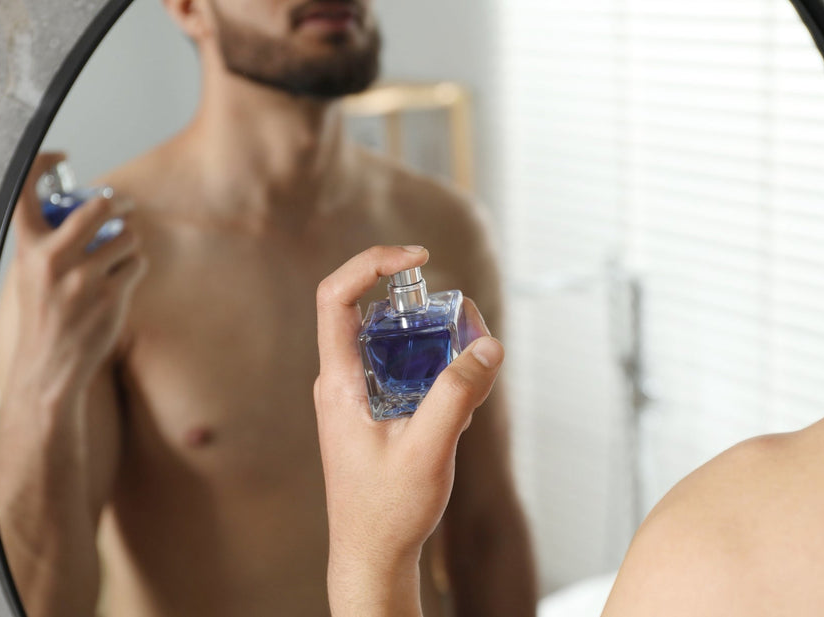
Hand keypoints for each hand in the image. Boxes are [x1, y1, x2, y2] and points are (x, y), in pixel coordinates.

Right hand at [2, 152, 146, 409]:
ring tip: (115, 261)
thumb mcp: (31, 274)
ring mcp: (83, 277)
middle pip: (99, 206)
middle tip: (123, 207)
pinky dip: (134, 269)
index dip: (43, 163)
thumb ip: (50, 242)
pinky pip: (137, 263)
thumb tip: (89, 209)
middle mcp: (53, 258)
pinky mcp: (111, 295)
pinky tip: (119, 283)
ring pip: (128, 236)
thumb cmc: (44, 317)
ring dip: (128, 245)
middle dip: (118, 203)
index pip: (26, 189)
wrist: (49, 366)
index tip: (59, 156)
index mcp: (28, 248)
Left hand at [314, 245, 503, 615]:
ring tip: (468, 372)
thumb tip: (488, 345)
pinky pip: (405, 372)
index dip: (371, 263)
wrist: (372, 556)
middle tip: (462, 319)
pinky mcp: (374, 412)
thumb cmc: (387, 510)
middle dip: (420, 308)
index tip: (417, 257)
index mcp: (339, 382)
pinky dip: (436, 373)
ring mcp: (357, 397)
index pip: (335, 297)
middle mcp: (342, 382)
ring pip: (394, 345)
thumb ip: (458, 394)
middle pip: (373, 314)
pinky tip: (459, 405)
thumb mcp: (430, 449)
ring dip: (434, 345)